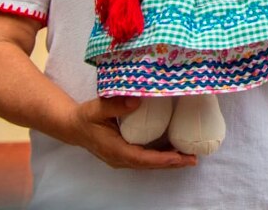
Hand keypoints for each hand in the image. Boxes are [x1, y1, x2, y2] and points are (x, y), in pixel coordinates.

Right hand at [69, 97, 196, 169]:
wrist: (74, 127)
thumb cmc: (86, 117)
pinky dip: (161, 157)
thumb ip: (115, 105)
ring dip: (169, 162)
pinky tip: (175, 152)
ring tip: (189, 158)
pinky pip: (146, 159)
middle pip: (149, 165)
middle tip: (193, 159)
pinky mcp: (126, 154)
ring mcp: (123, 158)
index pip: (141, 158)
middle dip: (172, 163)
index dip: (160, 159)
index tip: (178, 157)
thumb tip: (137, 102)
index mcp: (114, 149)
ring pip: (149, 164)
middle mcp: (120, 158)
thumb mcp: (97, 108)